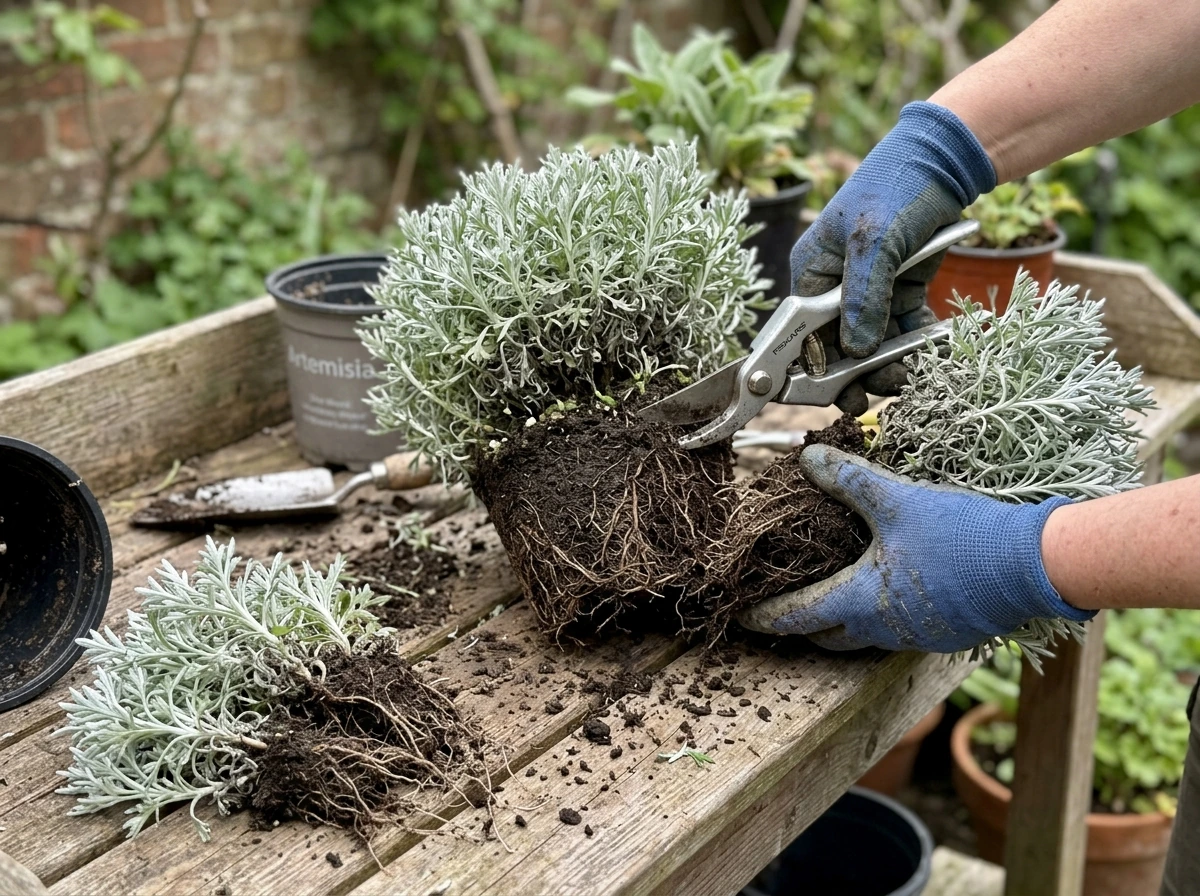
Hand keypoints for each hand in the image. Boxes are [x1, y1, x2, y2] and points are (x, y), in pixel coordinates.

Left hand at [737, 445, 1094, 652]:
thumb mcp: (897, 500)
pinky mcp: (946, 634)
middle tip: (783, 608)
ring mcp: (917, 637)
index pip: (797, 616)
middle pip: (828, 636)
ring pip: (864, 637)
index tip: (743, 616)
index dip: (766, 615)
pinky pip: (898, 632)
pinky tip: (888, 593)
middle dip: (802, 625)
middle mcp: (883, 629)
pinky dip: (879, 617)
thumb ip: (848, 480)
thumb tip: (807, 457)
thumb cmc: (961, 536)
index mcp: (861, 601)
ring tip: (830, 600)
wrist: (1034, 566)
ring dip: (843, 623)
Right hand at [790, 102, 995, 414]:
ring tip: (908, 377)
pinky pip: (903, 329)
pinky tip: (928, 355)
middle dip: (856, 373)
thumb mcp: (872, 241)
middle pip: (837, 345)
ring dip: (888, 364)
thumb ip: (862, 298)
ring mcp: (869, 290)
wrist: (945, 159)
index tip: (830, 397)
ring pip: (872, 343)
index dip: (811, 368)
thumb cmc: (895, 188)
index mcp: (811, 273)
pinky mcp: (902, 290)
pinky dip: (915, 345)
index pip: (801, 333)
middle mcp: (834, 287)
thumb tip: (853, 352)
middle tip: (878, 392)